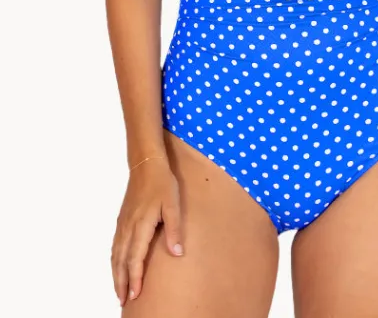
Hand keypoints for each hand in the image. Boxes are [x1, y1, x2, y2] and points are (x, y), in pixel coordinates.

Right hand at [111, 157, 183, 306]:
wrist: (146, 164)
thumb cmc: (162, 183)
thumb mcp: (173, 204)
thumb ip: (174, 229)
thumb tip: (177, 253)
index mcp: (141, 225)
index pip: (135, 258)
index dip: (134, 278)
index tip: (135, 295)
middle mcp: (128, 227)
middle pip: (121, 261)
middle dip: (121, 282)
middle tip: (123, 301)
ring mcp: (123, 223)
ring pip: (115, 254)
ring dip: (116, 274)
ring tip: (119, 290)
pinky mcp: (122, 219)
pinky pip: (115, 245)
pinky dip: (114, 260)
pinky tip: (117, 265)